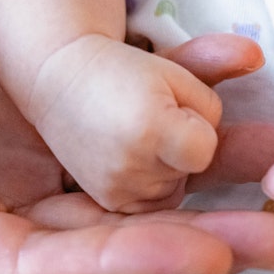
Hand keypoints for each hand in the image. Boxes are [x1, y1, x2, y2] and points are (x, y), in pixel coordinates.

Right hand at [0, 0, 273, 273]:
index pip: (23, 270)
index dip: (114, 267)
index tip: (204, 252)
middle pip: (98, 237)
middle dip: (197, 233)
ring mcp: (13, 152)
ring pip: (127, 175)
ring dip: (213, 168)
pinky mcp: (39, 96)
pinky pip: (121, 99)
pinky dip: (179, 83)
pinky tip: (238, 60)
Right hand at [29, 34, 219, 212]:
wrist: (62, 78)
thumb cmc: (124, 71)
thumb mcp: (177, 75)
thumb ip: (211, 108)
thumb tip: (211, 147)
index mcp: (151, 129)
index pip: (205, 150)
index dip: (198, 128)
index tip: (175, 110)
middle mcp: (131, 165)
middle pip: (191, 169)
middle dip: (182, 146)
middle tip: (149, 117)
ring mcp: (117, 187)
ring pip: (174, 188)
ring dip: (168, 167)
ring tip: (137, 135)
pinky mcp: (107, 199)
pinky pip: (153, 202)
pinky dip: (151, 183)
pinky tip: (131, 155)